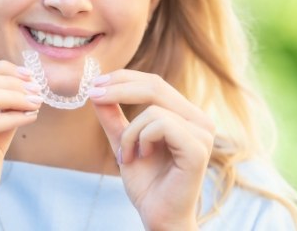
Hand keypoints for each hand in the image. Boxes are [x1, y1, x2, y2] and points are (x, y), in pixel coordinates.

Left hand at [89, 70, 214, 230]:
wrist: (158, 216)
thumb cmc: (147, 183)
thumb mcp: (123, 142)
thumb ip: (113, 117)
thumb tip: (96, 90)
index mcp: (185, 115)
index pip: (154, 83)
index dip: (124, 78)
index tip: (95, 83)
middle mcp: (199, 120)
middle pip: (155, 86)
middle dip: (119, 88)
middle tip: (94, 95)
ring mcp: (202, 133)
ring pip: (153, 108)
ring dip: (129, 132)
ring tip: (126, 156)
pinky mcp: (198, 148)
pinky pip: (161, 124)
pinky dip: (141, 139)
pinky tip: (141, 157)